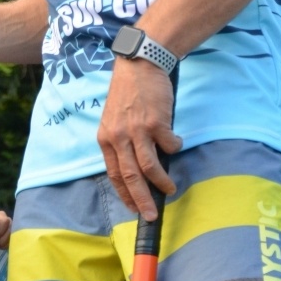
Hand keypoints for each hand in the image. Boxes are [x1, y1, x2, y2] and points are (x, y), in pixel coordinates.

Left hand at [97, 57, 181, 219]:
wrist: (140, 65)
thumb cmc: (129, 93)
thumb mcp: (114, 119)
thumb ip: (121, 142)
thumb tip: (137, 169)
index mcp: (105, 138)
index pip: (114, 174)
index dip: (125, 194)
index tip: (134, 208)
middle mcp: (118, 137)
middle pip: (130, 176)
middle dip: (141, 200)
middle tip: (151, 216)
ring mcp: (136, 130)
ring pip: (149, 167)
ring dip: (161, 182)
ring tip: (170, 189)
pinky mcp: (155, 122)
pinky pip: (168, 145)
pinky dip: (174, 149)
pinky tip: (176, 143)